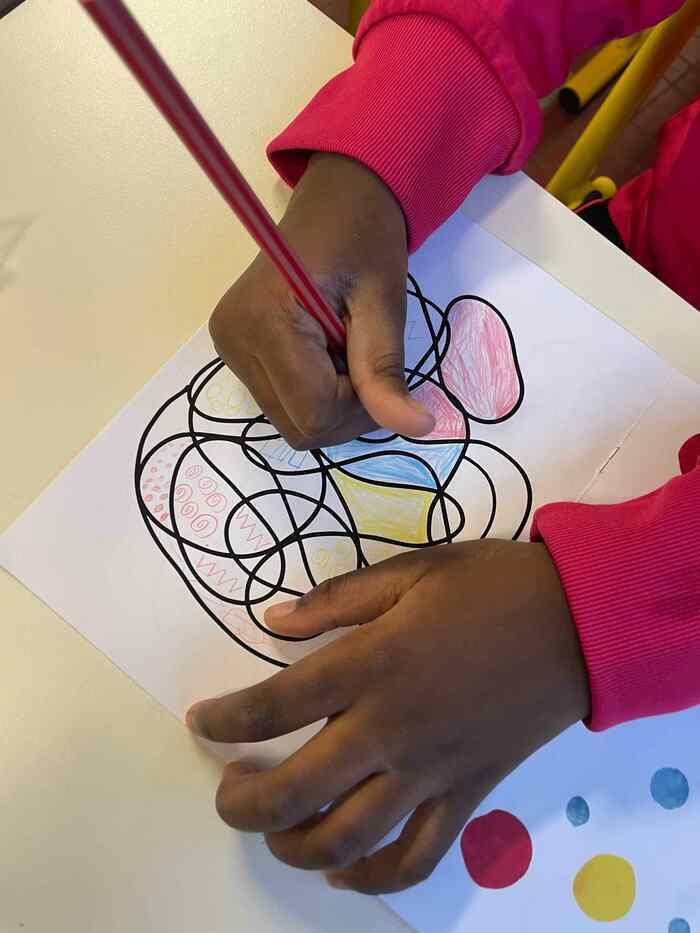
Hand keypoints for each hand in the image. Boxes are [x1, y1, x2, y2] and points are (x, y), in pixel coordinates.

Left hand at [186, 540, 589, 893]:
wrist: (578, 622)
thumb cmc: (491, 586)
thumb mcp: (414, 569)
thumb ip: (338, 598)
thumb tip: (271, 621)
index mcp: (373, 663)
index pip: (274, 705)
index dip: (225, 720)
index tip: (202, 722)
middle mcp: (392, 728)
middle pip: (296, 790)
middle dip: (242, 803)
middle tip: (227, 788)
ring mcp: (430, 771)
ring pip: (347, 839)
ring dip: (293, 846)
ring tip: (274, 828)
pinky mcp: (466, 795)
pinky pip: (416, 857)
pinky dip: (372, 878)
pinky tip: (343, 871)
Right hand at [208, 153, 434, 449]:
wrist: (335, 200)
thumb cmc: (363, 237)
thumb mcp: (383, 302)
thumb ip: (386, 370)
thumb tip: (416, 429)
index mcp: (267, 321)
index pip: (315, 414)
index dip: (359, 410)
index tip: (381, 372)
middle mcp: (234, 340)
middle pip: (300, 426)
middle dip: (346, 411)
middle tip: (368, 362)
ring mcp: (229, 346)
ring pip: (291, 420)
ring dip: (331, 403)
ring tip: (345, 351)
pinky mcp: (234, 349)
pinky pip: (281, 401)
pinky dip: (313, 393)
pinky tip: (325, 355)